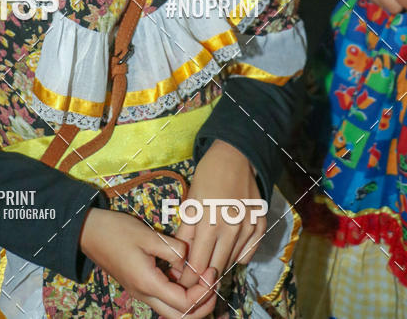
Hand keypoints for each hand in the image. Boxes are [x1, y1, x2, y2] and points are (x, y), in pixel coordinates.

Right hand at [80, 207, 216, 318]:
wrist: (89, 232)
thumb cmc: (116, 231)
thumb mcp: (147, 235)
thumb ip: (172, 248)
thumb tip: (189, 258)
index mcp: (148, 283)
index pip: (184, 304)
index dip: (203, 292)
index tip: (210, 271)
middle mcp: (145, 294)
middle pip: (180, 317)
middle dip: (203, 305)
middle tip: (213, 281)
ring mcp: (142, 292)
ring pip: (173, 312)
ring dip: (192, 302)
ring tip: (204, 279)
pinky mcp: (141, 285)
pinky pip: (165, 299)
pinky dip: (180, 294)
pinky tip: (187, 275)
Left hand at [171, 141, 265, 292]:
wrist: (235, 156)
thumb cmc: (207, 176)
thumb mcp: (190, 202)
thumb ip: (185, 234)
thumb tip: (178, 264)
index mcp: (209, 223)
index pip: (198, 266)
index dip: (188, 279)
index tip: (181, 283)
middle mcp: (232, 229)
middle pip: (216, 269)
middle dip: (202, 277)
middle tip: (193, 277)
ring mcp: (249, 228)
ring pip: (232, 262)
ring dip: (218, 264)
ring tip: (209, 258)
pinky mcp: (261, 225)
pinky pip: (248, 254)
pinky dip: (237, 256)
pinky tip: (228, 247)